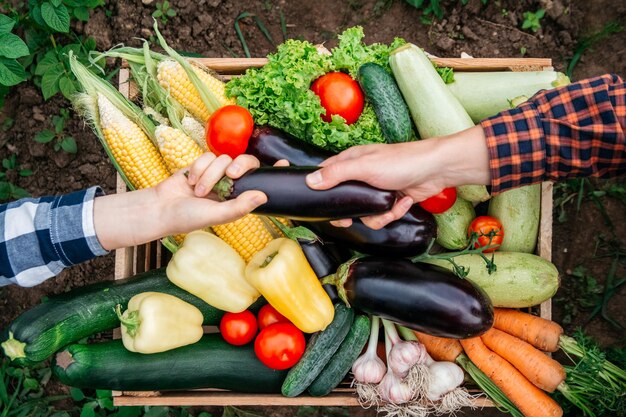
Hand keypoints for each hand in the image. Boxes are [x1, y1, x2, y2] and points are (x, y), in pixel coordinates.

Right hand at [94, 153, 264, 249]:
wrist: (161, 207)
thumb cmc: (189, 217)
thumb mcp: (217, 215)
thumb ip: (240, 206)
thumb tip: (263, 196)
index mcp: (238, 197)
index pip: (260, 181)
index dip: (273, 171)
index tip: (285, 164)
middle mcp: (230, 184)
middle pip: (245, 162)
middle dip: (238, 166)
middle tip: (229, 176)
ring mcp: (216, 173)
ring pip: (224, 159)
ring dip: (210, 174)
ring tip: (198, 191)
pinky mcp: (202, 164)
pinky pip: (208, 155)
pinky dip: (199, 168)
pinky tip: (190, 181)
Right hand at [305, 125, 490, 228]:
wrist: (436, 170)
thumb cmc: (402, 161)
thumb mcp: (365, 167)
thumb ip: (337, 174)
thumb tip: (311, 181)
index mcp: (352, 162)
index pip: (327, 175)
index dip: (321, 190)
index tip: (321, 205)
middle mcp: (362, 175)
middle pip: (345, 201)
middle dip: (350, 213)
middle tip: (350, 219)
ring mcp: (377, 189)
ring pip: (364, 213)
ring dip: (377, 215)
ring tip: (390, 205)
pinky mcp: (391, 200)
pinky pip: (382, 216)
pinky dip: (394, 212)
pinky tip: (403, 201)